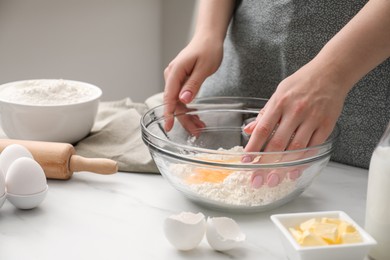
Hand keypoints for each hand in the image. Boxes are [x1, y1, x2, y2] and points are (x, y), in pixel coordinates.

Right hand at [163, 35, 223, 130]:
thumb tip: (183, 100)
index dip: (169, 113)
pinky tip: (196, 116)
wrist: (209, 37)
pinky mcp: (180, 80)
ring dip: (187, 115)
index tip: (168, 126)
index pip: (169, 97)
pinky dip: (188, 107)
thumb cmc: (208, 49)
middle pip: (174, 102)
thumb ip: (193, 84)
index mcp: (175, 72)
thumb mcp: (204, 68)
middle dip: (184, 118)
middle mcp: (172, 75)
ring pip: (178, 102)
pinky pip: (181, 97)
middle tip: (196, 131)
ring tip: (199, 127)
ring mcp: (175, 78)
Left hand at [243, 61, 348, 187]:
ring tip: (272, 180)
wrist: (330, 72)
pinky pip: (312, 147)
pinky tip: (293, 171)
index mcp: (280, 103)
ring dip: (282, 167)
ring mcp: (311, 119)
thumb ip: (265, 113)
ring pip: (295, 148)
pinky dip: (302, 161)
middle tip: (257, 179)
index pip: (263, 129)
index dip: (253, 147)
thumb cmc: (302, 82)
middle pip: (277, 143)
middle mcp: (295, 112)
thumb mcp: (279, 92)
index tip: (246, 161)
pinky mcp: (325, 125)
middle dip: (265, 164)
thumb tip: (249, 129)